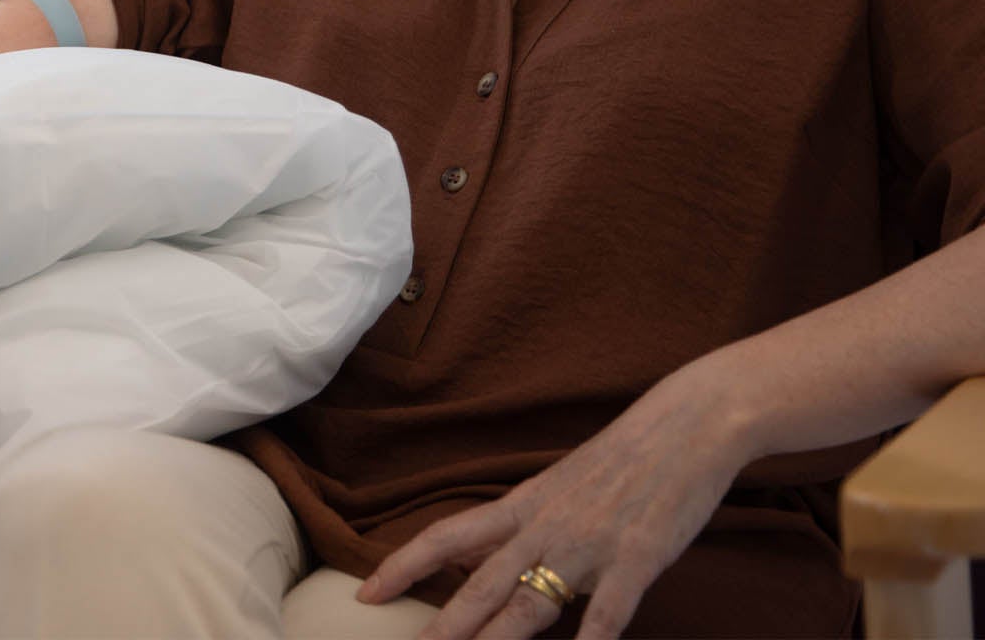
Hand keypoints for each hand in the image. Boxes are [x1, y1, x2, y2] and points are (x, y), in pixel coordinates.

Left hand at [357, 361, 751, 638]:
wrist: (682, 428)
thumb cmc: (620, 460)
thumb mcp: (556, 488)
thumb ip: (519, 527)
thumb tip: (477, 557)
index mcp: (521, 506)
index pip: (446, 537)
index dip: (404, 565)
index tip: (366, 593)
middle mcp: (543, 527)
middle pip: (480, 583)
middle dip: (444, 626)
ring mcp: (588, 545)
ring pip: (530, 604)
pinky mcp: (636, 558)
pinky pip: (608, 614)